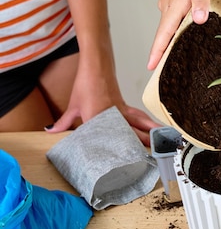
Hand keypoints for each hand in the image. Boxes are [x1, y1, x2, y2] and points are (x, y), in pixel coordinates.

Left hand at [45, 57, 159, 146]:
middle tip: (151, 157)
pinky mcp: (125, 105)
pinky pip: (139, 116)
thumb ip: (63, 122)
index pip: (110, 139)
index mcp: (100, 118)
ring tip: (161, 142)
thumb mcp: (73, 106)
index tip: (125, 163)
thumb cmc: (86, 84)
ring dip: (150, 133)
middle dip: (141, 145)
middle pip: (131, 133)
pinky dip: (147, 123)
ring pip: (139, 124)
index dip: (118, 152)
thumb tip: (50, 131)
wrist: (96, 65)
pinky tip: (154, 127)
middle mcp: (114, 116)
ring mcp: (122, 110)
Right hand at [147, 0, 220, 70]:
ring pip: (167, 27)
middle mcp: (169, 4)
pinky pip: (171, 19)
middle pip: (163, 34)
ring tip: (171, 62)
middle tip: (160, 73)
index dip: (158, 50)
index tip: (151, 67)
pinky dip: (172, 31)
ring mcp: (168, 2)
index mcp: (177, 1)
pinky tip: (178, 39)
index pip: (165, 31)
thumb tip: (198, 20)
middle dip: (161, 53)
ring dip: (167, 43)